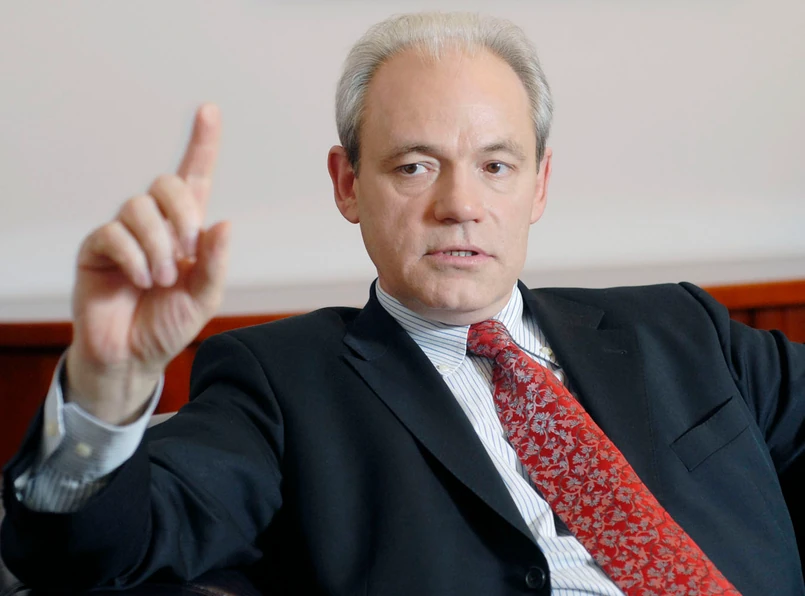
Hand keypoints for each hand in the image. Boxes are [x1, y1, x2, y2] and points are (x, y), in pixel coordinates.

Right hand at [66, 104, 230, 424]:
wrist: (133, 355)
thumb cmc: (168, 324)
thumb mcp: (204, 297)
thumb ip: (215, 262)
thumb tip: (224, 223)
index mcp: (185, 231)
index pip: (194, 178)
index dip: (202, 145)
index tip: (210, 111)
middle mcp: (154, 224)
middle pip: (167, 184)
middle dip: (182, 217)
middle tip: (187, 255)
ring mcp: (123, 233)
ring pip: (139, 208)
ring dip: (158, 247)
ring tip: (161, 280)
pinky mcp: (97, 248)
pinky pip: (114, 233)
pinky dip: (134, 258)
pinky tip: (140, 280)